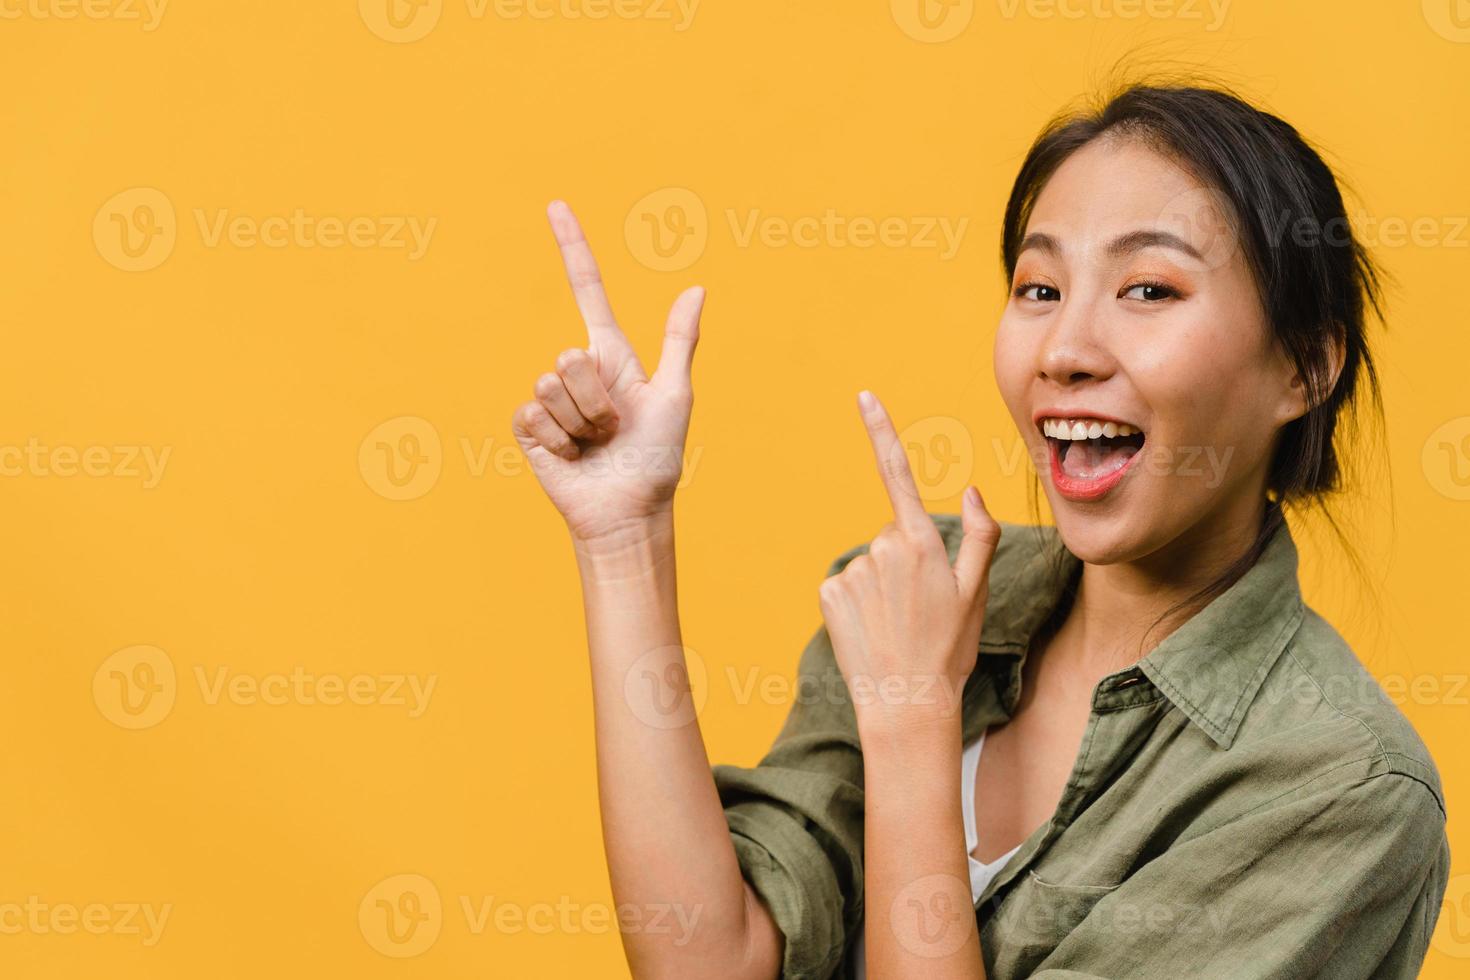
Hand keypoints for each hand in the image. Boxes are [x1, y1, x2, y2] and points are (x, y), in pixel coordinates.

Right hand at [512, 201, 704, 544]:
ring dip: (580, 422)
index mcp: (612, 356)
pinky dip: (558, 440)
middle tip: (614, 427)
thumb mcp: (675, 397)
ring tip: (595, 444)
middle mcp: (578, 372)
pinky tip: (572, 457)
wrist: (628, 511)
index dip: (573, 247)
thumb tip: (697, 287)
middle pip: (570, 355)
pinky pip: (532, 413)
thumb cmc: (656, 459)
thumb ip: (679, 342)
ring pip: (551, 384)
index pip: (588, 290)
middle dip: (596, 397)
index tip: (556, 204)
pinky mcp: (530, 428)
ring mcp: (551, 400)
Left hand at [818, 391, 1000, 735]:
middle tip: (920, 606)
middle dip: (905, 561)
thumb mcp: (977, 590)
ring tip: (896, 623)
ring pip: (870, 564)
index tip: (863, 397)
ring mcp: (852, 571)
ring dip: (882, 586)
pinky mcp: (829, 593)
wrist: (906, 700)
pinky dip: (857, 603)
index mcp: (921, 542)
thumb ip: (980, 535)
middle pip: (893, 535)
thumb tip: (972, 490)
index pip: (897, 473)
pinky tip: (872, 629)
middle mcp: (882, 549)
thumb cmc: (949, 648)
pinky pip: (847, 585)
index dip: (881, 430)